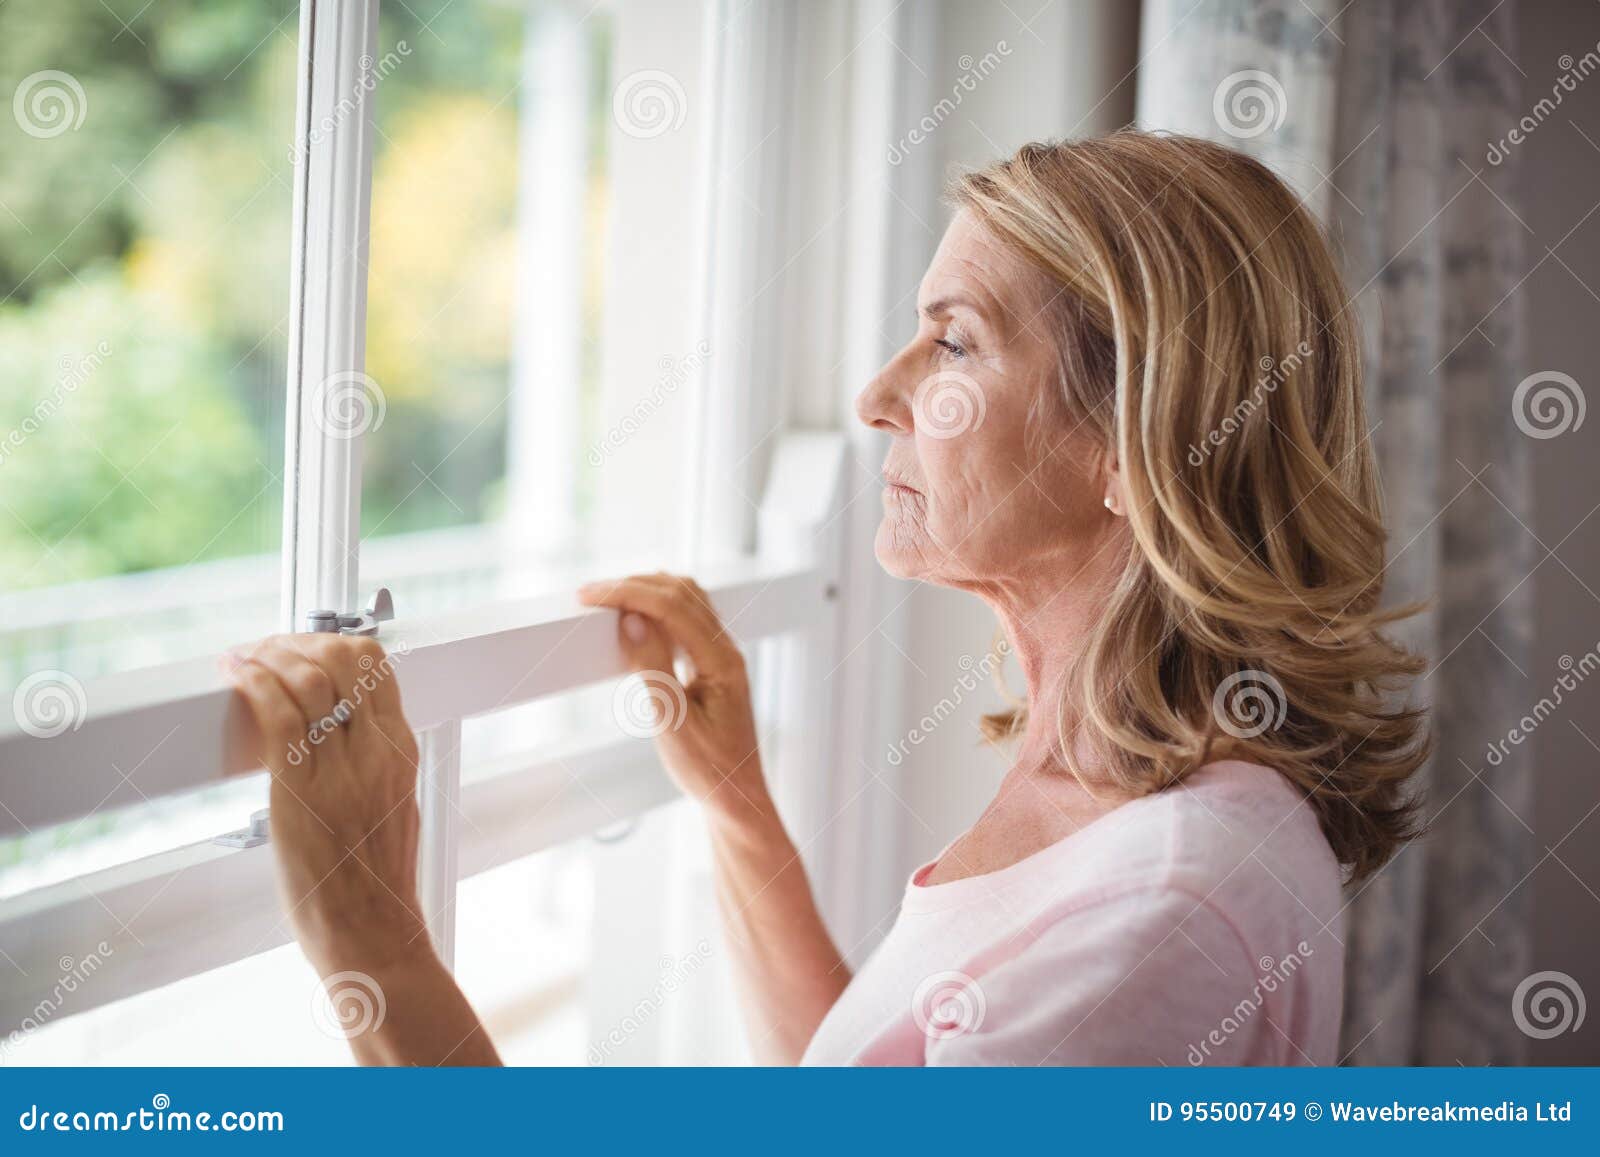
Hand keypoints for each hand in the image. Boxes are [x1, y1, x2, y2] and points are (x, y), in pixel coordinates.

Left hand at [221, 633, 429, 976]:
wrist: (373, 931)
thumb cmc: (377, 883)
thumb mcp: (396, 806)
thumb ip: (379, 764)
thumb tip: (355, 736)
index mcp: (401, 752)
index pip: (378, 667)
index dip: (337, 643)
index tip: (308, 646)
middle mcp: (375, 752)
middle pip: (345, 659)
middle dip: (302, 641)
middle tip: (273, 648)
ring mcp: (340, 770)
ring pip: (309, 679)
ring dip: (271, 656)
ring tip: (248, 658)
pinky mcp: (300, 790)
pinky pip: (279, 715)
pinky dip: (253, 682)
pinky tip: (236, 674)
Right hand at [578, 573, 768, 815]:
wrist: (736, 800)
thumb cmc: (709, 771)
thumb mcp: (672, 724)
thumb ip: (653, 668)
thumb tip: (632, 621)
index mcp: (723, 662)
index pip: (673, 607)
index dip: (628, 593)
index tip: (589, 595)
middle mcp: (728, 652)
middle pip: (683, 593)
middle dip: (635, 584)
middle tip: (591, 594)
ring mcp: (724, 657)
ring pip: (689, 601)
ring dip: (649, 591)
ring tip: (610, 600)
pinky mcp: (715, 667)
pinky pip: (690, 620)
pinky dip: (661, 609)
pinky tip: (639, 619)